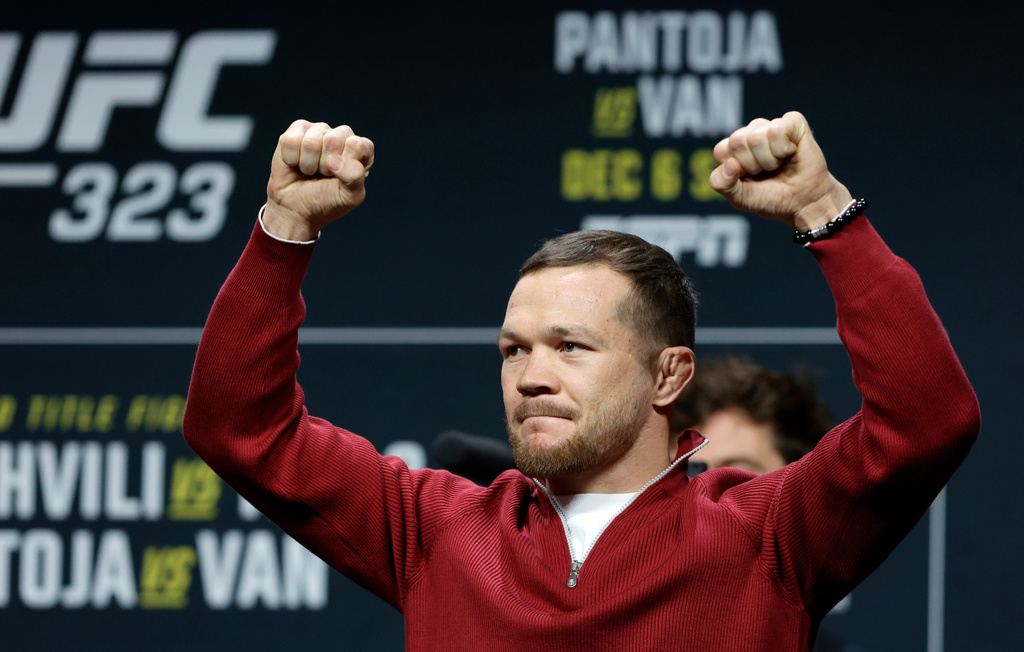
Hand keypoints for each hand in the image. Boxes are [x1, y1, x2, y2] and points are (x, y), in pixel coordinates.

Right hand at [263, 120, 374, 240]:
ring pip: (312, 141)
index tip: (339, 178)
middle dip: (325, 165)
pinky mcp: (297, 130)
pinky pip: (292, 140)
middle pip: (334, 139)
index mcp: (361, 149)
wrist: (296, 207)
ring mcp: (319, 130)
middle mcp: (342, 135)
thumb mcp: (349, 197)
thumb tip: (335, 159)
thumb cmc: (326, 201)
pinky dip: (291, 158)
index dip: (345, 165)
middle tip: (323, 175)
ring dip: (308, 164)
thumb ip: (354, 177)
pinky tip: (295, 163)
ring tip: (310, 171)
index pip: (357, 145)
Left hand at [709, 111, 851, 231]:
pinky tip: (790, 152)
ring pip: (756, 136)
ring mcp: (770, 126)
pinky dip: (783, 149)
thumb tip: (730, 163)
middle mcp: (751, 134)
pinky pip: (777, 129)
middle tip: (767, 171)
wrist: (804, 202)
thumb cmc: (771, 198)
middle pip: (737, 141)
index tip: (750, 178)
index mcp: (734, 150)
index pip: (721, 150)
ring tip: (779, 164)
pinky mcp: (792, 122)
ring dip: (769, 160)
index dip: (736, 169)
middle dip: (753, 165)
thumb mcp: (740, 198)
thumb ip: (722, 184)